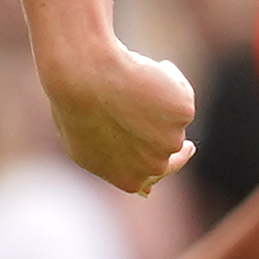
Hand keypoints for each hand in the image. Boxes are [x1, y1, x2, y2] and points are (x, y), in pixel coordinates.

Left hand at [40, 39, 197, 196]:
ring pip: (175, 121)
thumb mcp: (86, 148)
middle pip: (172, 152)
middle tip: (181, 129)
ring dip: (163, 104)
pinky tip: (144, 72)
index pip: (153, 176)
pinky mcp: (182, 115)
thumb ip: (115, 165)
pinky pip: (180, 93)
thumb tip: (144, 186)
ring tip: (135, 86)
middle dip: (173, 139)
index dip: (164, 162)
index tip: (178, 150)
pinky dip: (169, 80)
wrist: (85, 79)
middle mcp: (153, 166)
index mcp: (128, 179)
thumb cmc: (77, 109)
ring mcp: (170, 141)